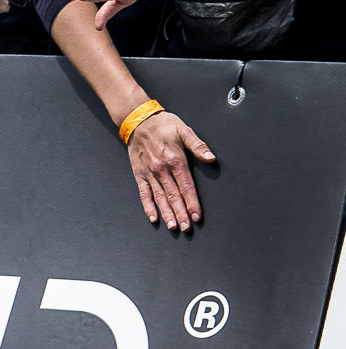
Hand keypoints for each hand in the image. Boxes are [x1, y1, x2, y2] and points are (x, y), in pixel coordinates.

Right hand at [126, 108, 215, 231]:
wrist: (138, 121)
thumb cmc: (163, 125)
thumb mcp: (184, 130)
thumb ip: (198, 146)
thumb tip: (211, 157)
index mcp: (175, 160)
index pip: (186, 187)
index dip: (192, 203)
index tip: (196, 216)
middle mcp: (161, 170)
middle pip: (173, 196)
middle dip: (181, 213)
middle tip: (186, 228)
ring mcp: (149, 174)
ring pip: (159, 198)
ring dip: (167, 213)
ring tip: (173, 227)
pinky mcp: (140, 175)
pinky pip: (144, 194)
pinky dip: (148, 206)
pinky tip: (153, 217)